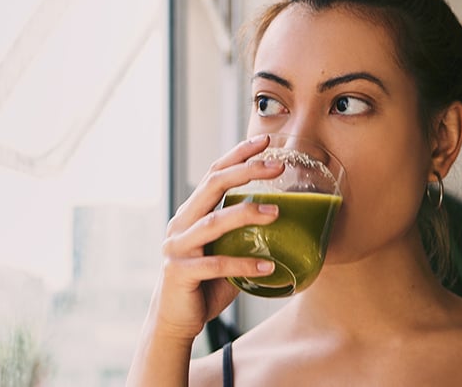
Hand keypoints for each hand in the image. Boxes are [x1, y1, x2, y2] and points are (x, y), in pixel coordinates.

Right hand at [146, 135, 283, 341]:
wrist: (176, 320)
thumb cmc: (206, 283)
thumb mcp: (227, 251)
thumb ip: (245, 234)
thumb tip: (286, 219)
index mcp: (192, 213)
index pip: (215, 174)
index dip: (238, 155)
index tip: (264, 141)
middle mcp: (182, 224)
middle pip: (213, 186)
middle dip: (246, 171)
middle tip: (278, 165)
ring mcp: (178, 247)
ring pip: (215, 221)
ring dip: (248, 214)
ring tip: (277, 213)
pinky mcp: (180, 272)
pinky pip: (217, 264)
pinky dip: (245, 264)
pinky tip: (268, 266)